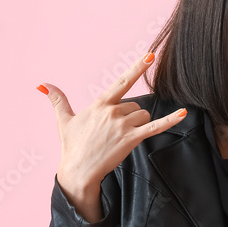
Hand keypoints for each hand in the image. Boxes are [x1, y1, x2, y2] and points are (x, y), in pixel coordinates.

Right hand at [38, 52, 186, 222]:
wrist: (77, 171)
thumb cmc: (72, 146)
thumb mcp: (64, 121)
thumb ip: (58, 100)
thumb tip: (43, 85)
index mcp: (100, 105)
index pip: (122, 82)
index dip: (137, 68)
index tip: (150, 55)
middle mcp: (113, 112)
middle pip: (136, 106)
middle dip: (131, 117)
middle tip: (115, 132)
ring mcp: (122, 126)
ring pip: (144, 116)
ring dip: (139, 124)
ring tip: (121, 138)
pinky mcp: (131, 140)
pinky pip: (156, 127)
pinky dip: (171, 120)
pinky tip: (184, 113)